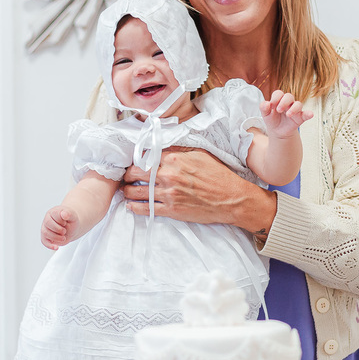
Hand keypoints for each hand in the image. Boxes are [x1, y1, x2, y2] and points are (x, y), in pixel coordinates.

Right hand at [41, 205, 80, 249]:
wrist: (72, 228)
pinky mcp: (46, 237)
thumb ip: (69, 214)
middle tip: (65, 231)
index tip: (66, 222)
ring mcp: (45, 228)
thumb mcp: (73, 216)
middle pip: (48, 223)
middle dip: (58, 229)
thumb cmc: (71, 220)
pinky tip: (56, 247)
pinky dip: (50, 245)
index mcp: (53, 212)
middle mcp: (47, 219)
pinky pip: (44, 241)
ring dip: (56, 237)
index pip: (54, 214)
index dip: (61, 220)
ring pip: (46, 233)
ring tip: (63, 237)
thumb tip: (64, 214)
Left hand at [121, 146, 276, 235]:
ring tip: (126, 191)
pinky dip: (135, 208)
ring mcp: (169, 194)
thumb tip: (165, 149)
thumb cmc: (219, 176)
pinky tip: (131, 206)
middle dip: (128, 175)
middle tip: (126, 177)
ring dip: (127, 191)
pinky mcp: (171, 210)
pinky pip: (146, 209)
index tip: (134, 163)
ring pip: (137, 192)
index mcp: (175, 159)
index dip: (137, 160)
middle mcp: (168, 175)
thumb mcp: (201, 155)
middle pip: (136, 173)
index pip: (146, 156)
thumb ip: (180, 152)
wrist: (232, 198)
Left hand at [260, 90, 313, 138]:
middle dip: (283, 102)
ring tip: (288, 115)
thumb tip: (266, 103)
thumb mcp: (265, 115)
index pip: (278, 93)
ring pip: (298, 104)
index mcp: (279, 100)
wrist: (277, 132)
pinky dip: (309, 113)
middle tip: (278, 110)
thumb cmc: (272, 120)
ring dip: (294, 108)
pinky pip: (306, 114)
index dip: (275, 98)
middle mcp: (288, 103)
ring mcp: (295, 109)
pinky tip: (310, 114)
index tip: (271, 106)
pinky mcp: (300, 117)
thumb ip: (263, 108)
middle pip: (289, 96)